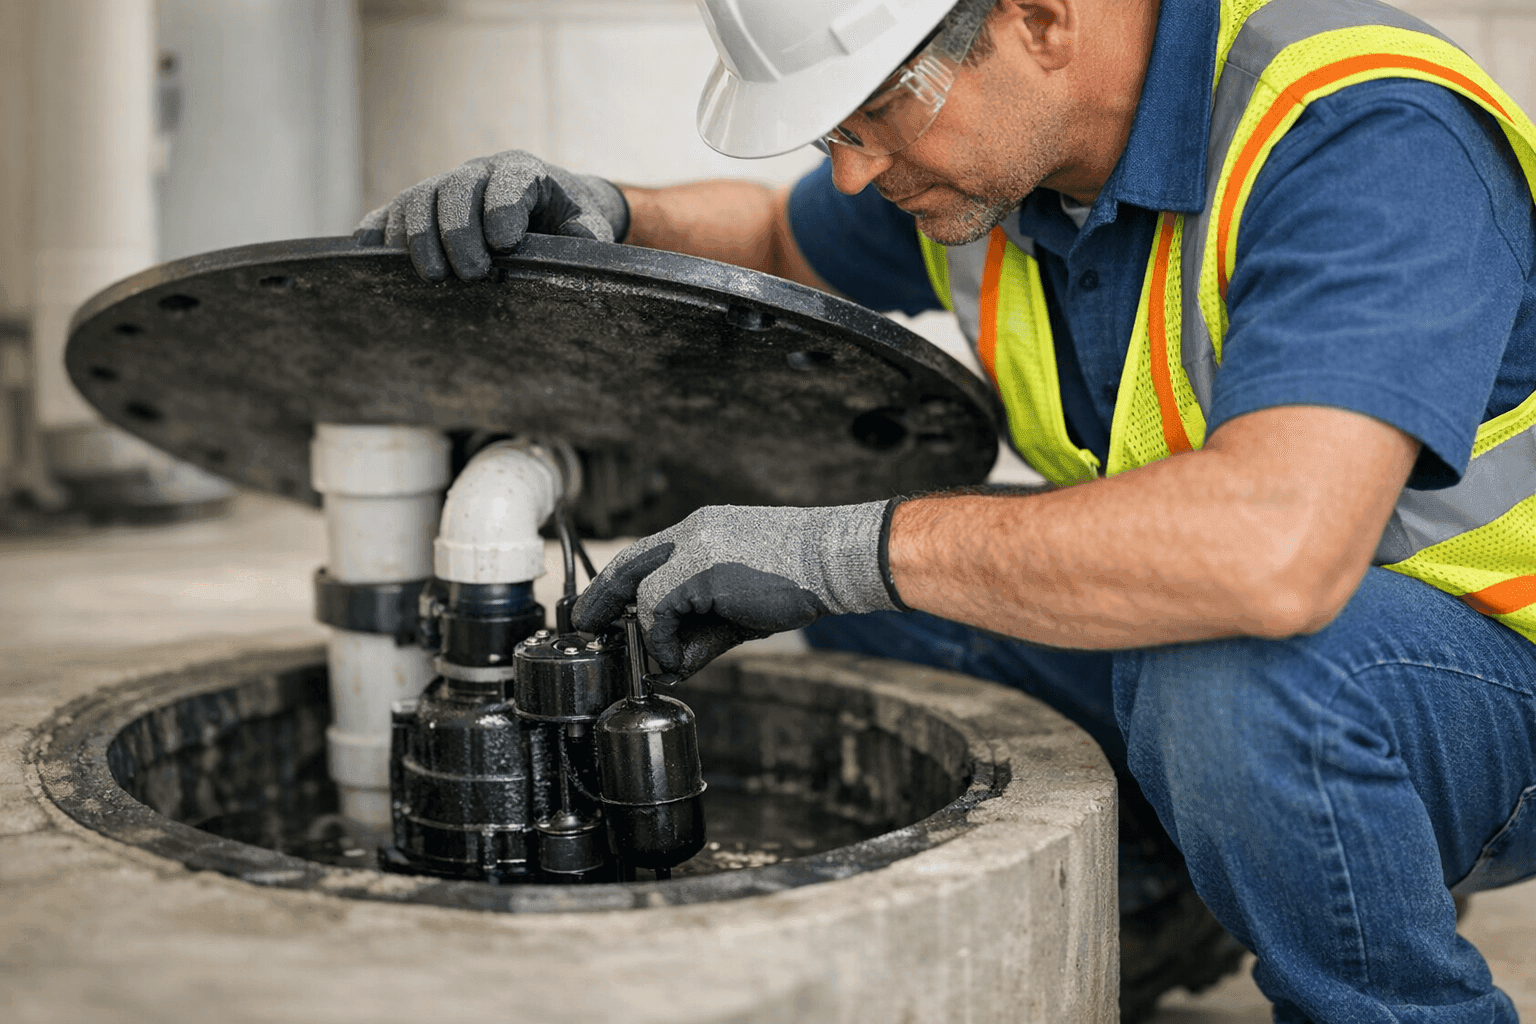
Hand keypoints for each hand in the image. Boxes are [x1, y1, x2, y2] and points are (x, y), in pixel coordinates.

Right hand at [354, 150, 629, 281]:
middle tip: (472, 275)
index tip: (506, 244)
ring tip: (433, 277)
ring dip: (417, 237)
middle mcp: (478, 172)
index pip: (510, 181)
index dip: (503, 208)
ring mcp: (443, 187)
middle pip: (455, 189)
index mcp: (523, 171)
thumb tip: (582, 245)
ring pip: (417, 198)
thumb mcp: (587, 224)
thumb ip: (587, 234)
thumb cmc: (567, 218)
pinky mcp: (418, 208)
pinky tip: (371, 258)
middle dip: (458, 232)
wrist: (546, 207)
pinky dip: (375, 232)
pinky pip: (386, 211)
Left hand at [572, 501, 906, 676]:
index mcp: (700, 531)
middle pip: (627, 565)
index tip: (601, 607)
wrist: (834, 561)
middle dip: (601, 600)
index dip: (617, 583)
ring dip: (648, 634)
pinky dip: (664, 640)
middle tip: (586, 626)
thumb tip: (671, 662)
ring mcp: (693, 547)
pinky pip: (660, 610)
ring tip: (667, 658)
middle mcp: (690, 533)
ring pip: (642, 592)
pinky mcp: (700, 569)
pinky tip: (684, 656)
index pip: (643, 555)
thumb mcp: (740, 606)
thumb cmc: (797, 583)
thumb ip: (702, 629)